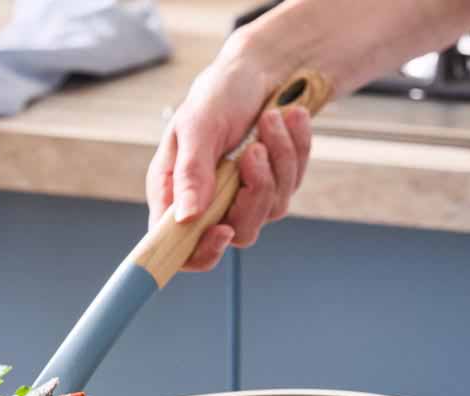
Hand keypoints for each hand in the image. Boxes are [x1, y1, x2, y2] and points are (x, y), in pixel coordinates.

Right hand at [145, 40, 311, 271]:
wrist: (261, 68)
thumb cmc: (219, 92)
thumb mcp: (198, 125)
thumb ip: (191, 172)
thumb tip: (185, 218)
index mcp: (175, 192)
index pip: (180, 247)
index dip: (200, 252)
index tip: (222, 231)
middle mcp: (208, 203)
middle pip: (237, 233)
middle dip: (255, 191)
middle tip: (254, 150)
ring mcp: (243, 199)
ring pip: (270, 210)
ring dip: (278, 161)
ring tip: (271, 118)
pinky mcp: (273, 188)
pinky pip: (290, 186)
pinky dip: (294, 150)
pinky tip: (288, 119)